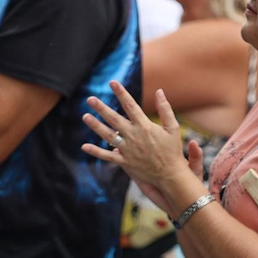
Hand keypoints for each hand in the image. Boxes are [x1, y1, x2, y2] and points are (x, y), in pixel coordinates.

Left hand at [82, 83, 199, 209]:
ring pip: (107, 135)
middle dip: (101, 108)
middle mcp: (134, 136)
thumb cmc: (172, 150)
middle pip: (114, 119)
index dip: (121, 93)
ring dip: (95, 126)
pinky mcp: (124, 162)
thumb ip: (165, 109)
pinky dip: (95, 152)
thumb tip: (159, 91)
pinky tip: (84, 146)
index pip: (130, 105)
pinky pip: (107, 156)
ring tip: (85, 116)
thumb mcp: (173, 128)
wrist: (170, 175)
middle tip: (90, 99)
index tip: (112, 83)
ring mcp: (127, 150)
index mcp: (145, 126)